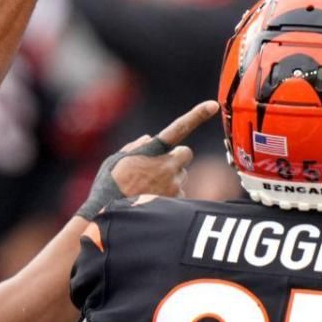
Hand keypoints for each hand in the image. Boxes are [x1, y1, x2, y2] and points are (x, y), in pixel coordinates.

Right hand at [77, 100, 218, 217]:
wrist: (108, 217)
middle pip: (185, 154)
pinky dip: (168, 196)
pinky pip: (178, 193)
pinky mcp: (177, 201)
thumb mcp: (115, 160)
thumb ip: (134, 146)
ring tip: (147, 190)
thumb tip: (149, 139)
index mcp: (152, 149)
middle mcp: (168, 165)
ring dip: (169, 179)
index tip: (213, 105)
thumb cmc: (108, 186)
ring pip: (180, 175)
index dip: (197, 115)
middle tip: (157, 168)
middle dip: (175, 158)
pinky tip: (152, 201)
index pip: (179, 128)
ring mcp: (175, 184)